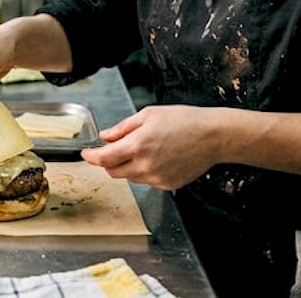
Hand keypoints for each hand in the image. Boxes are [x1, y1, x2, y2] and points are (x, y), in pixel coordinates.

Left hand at [80, 105, 224, 190]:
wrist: (213, 137)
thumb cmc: (184, 121)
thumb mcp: (149, 115)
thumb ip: (123, 128)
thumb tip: (105, 137)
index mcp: (138, 145)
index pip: (104, 159)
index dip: (91, 157)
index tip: (86, 153)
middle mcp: (145, 166)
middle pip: (113, 171)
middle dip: (109, 161)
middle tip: (115, 147)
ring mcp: (157, 178)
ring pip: (130, 177)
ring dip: (128, 165)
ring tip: (147, 148)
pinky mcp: (167, 185)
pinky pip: (147, 180)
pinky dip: (145, 171)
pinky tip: (160, 157)